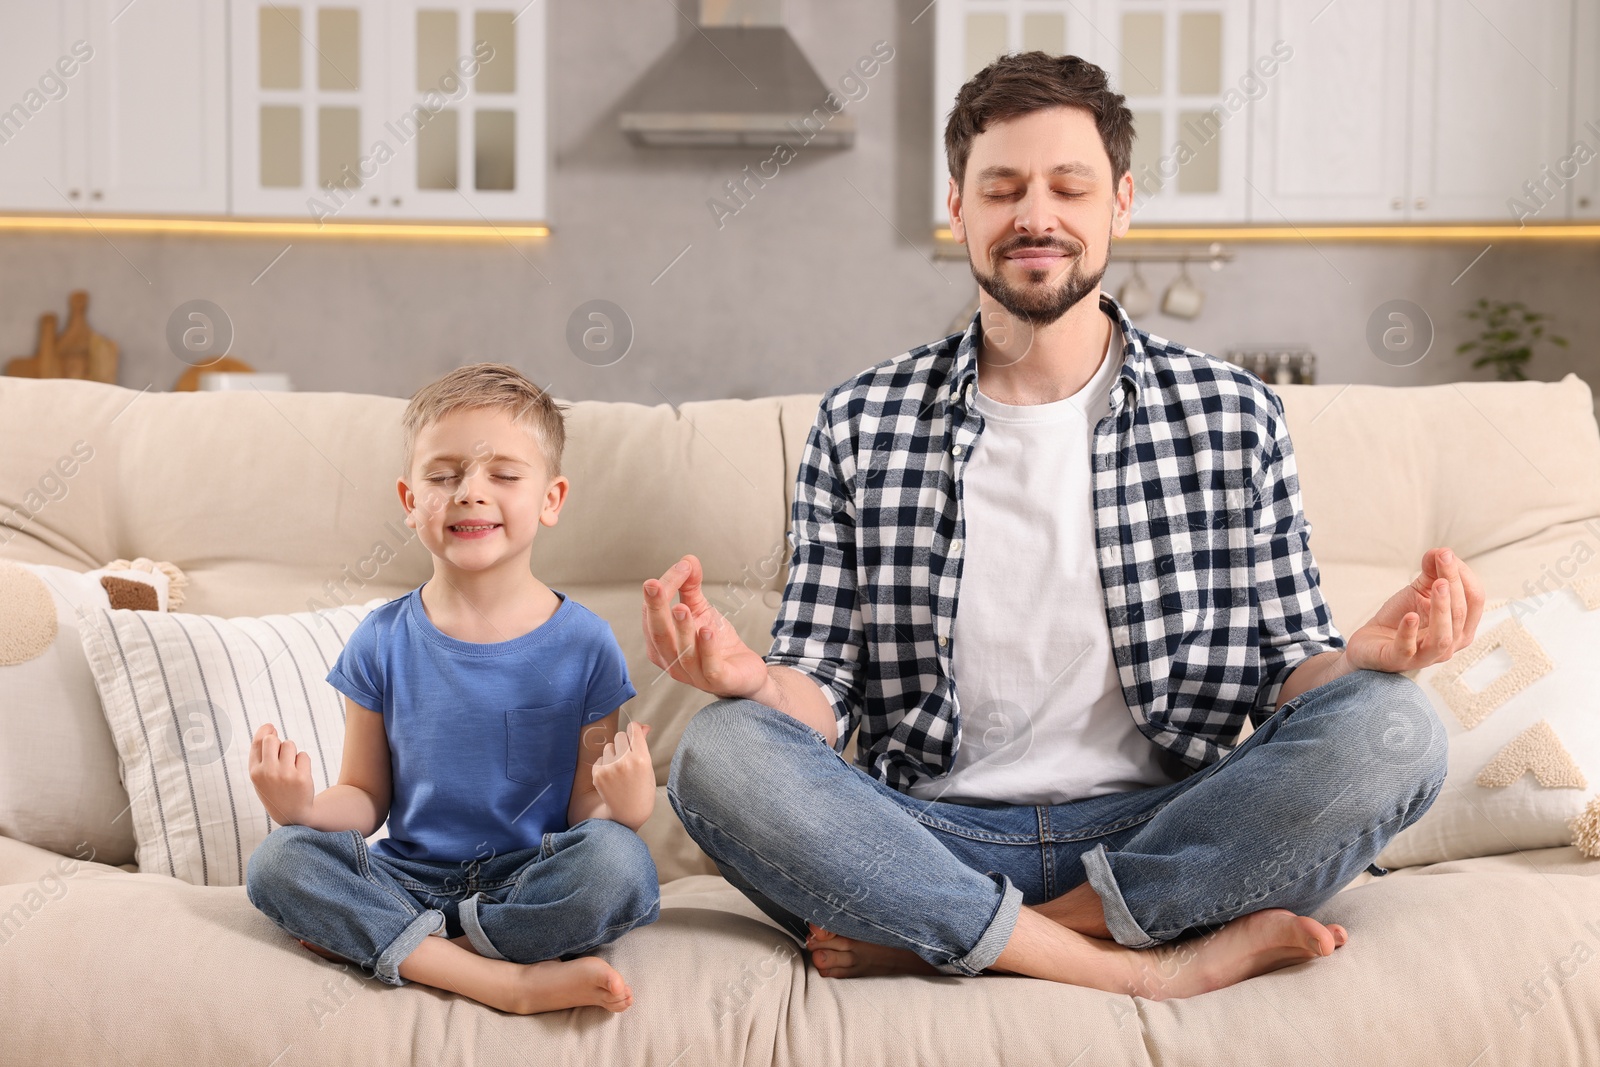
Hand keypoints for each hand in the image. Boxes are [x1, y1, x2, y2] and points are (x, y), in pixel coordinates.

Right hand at [248, 722, 314, 825]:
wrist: (292, 814)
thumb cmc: (275, 789)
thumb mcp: (261, 775)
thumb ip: (261, 753)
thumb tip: (270, 727)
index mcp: (254, 772)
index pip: (257, 742)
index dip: (265, 730)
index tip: (271, 727)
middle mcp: (267, 773)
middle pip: (272, 739)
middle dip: (278, 742)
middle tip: (281, 754)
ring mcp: (284, 775)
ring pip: (289, 744)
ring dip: (291, 752)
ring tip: (290, 766)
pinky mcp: (301, 777)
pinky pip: (303, 755)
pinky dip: (303, 761)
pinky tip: (299, 774)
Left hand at [591, 721, 654, 829]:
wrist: (628, 814)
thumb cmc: (642, 790)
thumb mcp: (648, 767)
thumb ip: (643, 744)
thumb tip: (643, 726)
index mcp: (642, 759)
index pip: (633, 729)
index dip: (634, 730)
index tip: (634, 736)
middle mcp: (625, 761)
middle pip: (620, 736)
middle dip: (624, 743)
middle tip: (628, 758)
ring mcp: (610, 768)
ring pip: (609, 747)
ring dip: (613, 754)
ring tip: (619, 771)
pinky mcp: (598, 774)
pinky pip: (600, 759)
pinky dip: (604, 765)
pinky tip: (611, 778)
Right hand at [643, 554, 769, 699]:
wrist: (743, 673)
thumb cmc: (715, 645)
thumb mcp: (701, 611)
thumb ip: (690, 587)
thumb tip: (688, 560)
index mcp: (661, 644)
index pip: (652, 615)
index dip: (662, 591)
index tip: (681, 567)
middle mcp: (671, 661)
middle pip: (659, 635)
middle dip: (656, 609)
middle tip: (655, 585)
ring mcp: (693, 674)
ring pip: (682, 652)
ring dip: (681, 629)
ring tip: (683, 608)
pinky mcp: (716, 681)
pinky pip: (709, 666)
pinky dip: (707, 649)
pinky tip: (708, 631)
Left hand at [1345, 546, 1484, 672]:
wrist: (1370, 641)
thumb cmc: (1401, 618)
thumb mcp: (1419, 591)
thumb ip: (1432, 571)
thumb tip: (1442, 551)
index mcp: (1461, 627)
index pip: (1474, 601)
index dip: (1463, 576)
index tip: (1446, 554)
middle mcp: (1450, 645)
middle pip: (1460, 615)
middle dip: (1454, 586)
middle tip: (1444, 561)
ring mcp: (1425, 656)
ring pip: (1442, 637)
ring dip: (1441, 609)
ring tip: (1436, 585)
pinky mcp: (1399, 660)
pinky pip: (1408, 648)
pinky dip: (1409, 632)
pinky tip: (1409, 616)